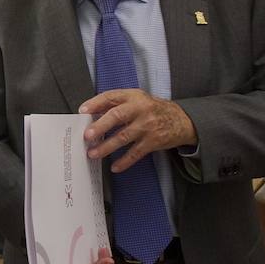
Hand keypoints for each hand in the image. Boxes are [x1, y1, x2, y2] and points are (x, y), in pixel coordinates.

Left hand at [80, 89, 196, 173]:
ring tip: (94, 153)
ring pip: (124, 137)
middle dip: (100, 126)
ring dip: (107, 147)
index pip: (111, 97)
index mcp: (133, 96)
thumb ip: (116, 104)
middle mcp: (140, 109)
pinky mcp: (153, 141)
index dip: (96, 103)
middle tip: (88, 135)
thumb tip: (91, 114)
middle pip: (117, 116)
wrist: (181, 120)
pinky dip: (125, 161)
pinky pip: (136, 153)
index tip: (82, 111)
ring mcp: (147, 126)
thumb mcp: (136, 99)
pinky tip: (115, 166)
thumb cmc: (152, 109)